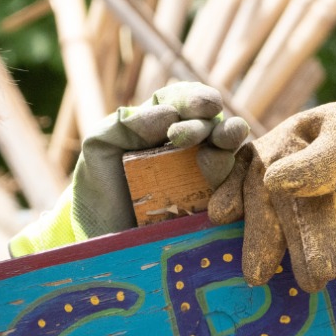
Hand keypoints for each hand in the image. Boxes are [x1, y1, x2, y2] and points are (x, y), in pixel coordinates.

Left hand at [71, 82, 249, 238]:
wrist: (99, 237)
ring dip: (227, 148)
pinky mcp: (214, 206)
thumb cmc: (99, 185)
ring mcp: (206, 175)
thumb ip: (125, 123)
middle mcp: (192, 144)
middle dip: (204, 125)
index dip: (196, 98)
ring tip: (210, 157)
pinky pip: (235, 190)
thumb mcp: (101, 146)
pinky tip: (222, 188)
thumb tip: (169, 114)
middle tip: (179, 137)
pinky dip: (236, 184)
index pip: (186, 100)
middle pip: (212, 124)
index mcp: (165, 123)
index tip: (201, 105)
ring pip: (231, 153)